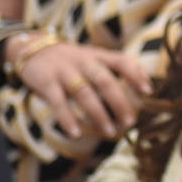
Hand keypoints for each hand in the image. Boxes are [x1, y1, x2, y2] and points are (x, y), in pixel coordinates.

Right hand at [10, 38, 151, 138]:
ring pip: (84, 93)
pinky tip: (75, 133)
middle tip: (130, 122)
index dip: (136, 75)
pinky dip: (67, 118)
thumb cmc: (72, 60)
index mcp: (99, 56)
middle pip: (105, 81)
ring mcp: (64, 71)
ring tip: (110, 132)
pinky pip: (58, 102)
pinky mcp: (46, 82)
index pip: (122, 61)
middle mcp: (84, 61)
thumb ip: (117, 67)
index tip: (148, 92)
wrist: (33, 48)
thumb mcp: (95, 57)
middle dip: (119, 102)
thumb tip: (147, 84)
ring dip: (98, 114)